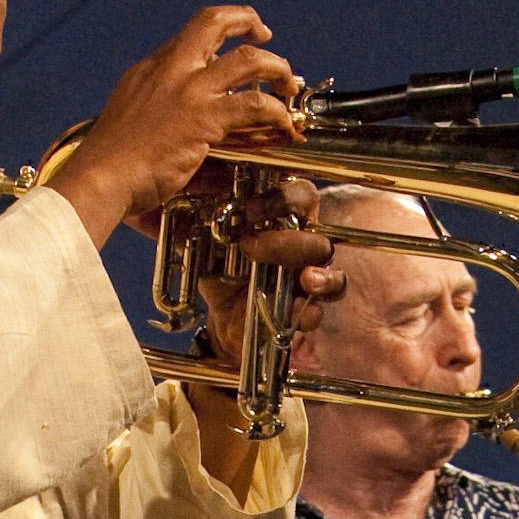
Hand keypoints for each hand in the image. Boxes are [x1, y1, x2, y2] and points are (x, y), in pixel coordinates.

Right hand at [47, 5, 305, 249]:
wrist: (100, 179)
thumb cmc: (109, 167)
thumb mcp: (128, 125)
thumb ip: (156, 118)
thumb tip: (185, 139)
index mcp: (148, 70)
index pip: (188, 39)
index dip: (215, 39)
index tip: (230, 44)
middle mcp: (170, 69)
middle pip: (213, 21)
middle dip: (246, 20)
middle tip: (264, 34)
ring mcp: (188, 89)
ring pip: (248, 58)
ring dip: (276, 67)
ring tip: (288, 85)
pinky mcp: (204, 116)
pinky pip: (255, 104)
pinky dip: (276, 112)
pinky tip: (283, 125)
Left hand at [194, 172, 342, 366]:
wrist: (224, 321)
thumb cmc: (224, 276)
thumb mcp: (211, 252)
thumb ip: (205, 234)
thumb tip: (187, 218)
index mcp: (285, 223)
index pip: (301, 197)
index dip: (283, 199)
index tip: (250, 210)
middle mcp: (303, 248)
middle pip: (317, 236)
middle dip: (287, 242)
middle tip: (250, 248)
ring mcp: (308, 281)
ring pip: (332, 272)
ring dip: (321, 274)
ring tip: (306, 279)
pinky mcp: (305, 312)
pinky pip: (319, 311)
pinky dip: (311, 312)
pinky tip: (301, 312)